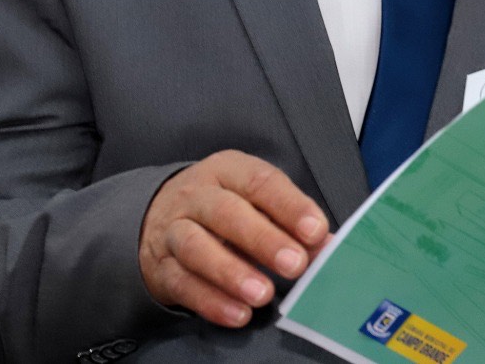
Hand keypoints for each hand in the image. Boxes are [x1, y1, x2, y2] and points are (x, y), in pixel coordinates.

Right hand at [139, 150, 328, 327]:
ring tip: (263, 295)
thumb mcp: (254, 203)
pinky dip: (210, 301)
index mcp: (228, 170)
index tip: (315, 231)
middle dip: (264, 239)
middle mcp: (196, 195)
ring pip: (197, 247)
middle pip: (227, 213)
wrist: (157, 217)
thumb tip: (327, 247)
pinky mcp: (161, 267)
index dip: (289, 206)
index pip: (260, 182)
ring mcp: (173, 230)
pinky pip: (182, 283)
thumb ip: (290, 222)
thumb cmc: (222, 208)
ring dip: (232, 273)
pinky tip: (237, 314)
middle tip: (295, 265)